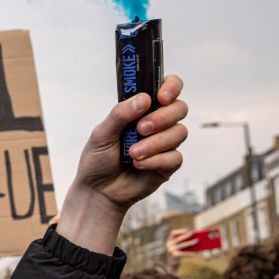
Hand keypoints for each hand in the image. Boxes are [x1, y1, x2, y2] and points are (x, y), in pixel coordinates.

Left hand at [62, 75, 189, 219]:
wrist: (99, 191)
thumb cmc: (98, 159)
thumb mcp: (101, 133)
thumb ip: (120, 114)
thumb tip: (144, 99)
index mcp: (142, 109)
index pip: (168, 88)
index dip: (171, 87)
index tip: (161, 97)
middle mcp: (158, 123)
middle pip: (180, 108)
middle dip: (162, 117)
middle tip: (141, 129)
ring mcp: (165, 143)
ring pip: (179, 132)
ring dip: (155, 143)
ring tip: (133, 153)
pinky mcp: (168, 164)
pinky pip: (175, 157)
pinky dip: (156, 160)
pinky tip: (139, 164)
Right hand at [164, 228, 199, 265]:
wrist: (172, 265)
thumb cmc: (177, 254)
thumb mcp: (179, 248)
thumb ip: (184, 243)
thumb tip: (194, 238)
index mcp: (169, 241)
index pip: (172, 233)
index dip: (180, 231)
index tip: (187, 230)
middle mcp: (169, 245)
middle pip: (178, 239)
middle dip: (186, 236)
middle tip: (193, 233)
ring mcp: (171, 251)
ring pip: (182, 245)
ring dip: (190, 243)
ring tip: (197, 241)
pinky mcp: (174, 256)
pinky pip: (183, 254)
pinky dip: (190, 253)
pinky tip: (196, 253)